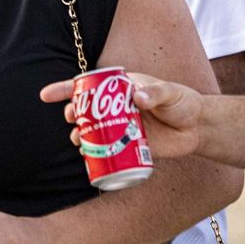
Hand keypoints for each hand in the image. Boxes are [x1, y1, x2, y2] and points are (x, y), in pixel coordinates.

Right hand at [37, 72, 204, 159]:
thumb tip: (137, 97)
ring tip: (77, 140)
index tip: (47, 95)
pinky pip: (106, 150)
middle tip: (71, 119)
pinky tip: (88, 158)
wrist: (198, 128)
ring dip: (80, 135)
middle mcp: (117, 107)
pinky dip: (94, 154)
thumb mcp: (171, 93)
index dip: (65, 89)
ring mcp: (121, 127)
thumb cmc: (183, 102)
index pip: (89, 85)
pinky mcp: (128, 145)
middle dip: (72, 113)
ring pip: (92, 130)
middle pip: (86, 109)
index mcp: (121, 88)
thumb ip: (156, 93)